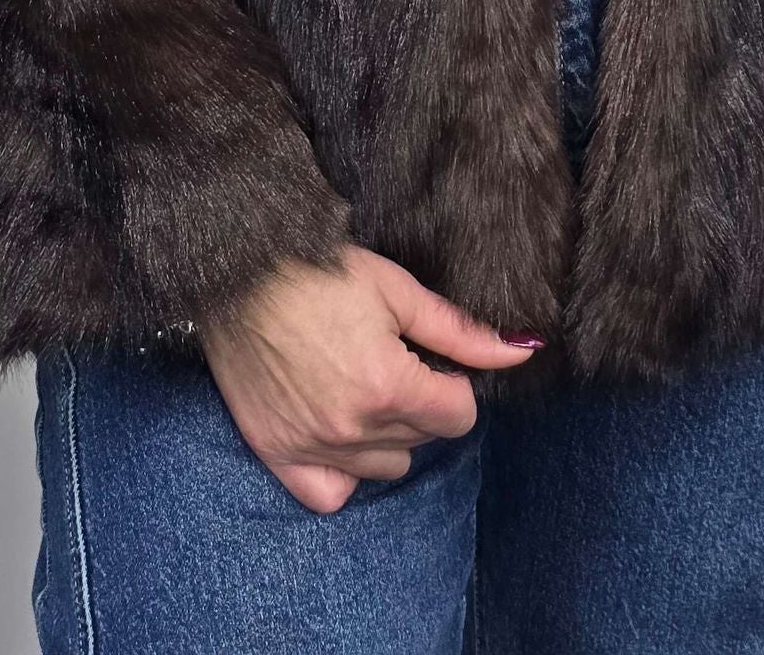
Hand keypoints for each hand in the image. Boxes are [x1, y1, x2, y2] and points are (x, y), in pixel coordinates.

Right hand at [199, 243, 545, 511]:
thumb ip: (460, 332)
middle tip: (393, 360)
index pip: (459, 416)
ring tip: (364, 386)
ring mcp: (311, 446)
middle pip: (423, 438)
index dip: (452, 383)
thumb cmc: (321, 269)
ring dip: (388, 434)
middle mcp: (352, 428)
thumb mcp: (398, 291)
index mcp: (389, 386)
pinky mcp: (275, 452)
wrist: (240, 269)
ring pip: (385, 467)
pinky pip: (331, 494)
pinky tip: (342, 431)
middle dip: (421, 402)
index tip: (429, 358)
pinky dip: (344, 472)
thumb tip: (522, 352)